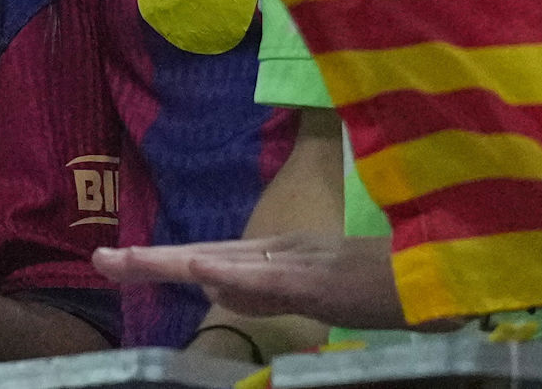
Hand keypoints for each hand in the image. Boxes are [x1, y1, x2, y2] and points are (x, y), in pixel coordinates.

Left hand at [91, 234, 406, 330]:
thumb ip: (269, 289)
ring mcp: (301, 263)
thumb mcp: (318, 290)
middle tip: (98, 260)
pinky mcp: (320, 280)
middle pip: (206, 254)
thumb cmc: (389, 285)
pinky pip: (271, 277)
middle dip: (151, 260)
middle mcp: (283, 251)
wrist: (443, 280)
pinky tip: (200, 269)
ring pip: (227, 261)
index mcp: (282, 255)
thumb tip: (219, 288)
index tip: (115, 260)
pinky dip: (235, 273)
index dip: (163, 258)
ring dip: (175, 262)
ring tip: (126, 261)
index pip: (212, 258)